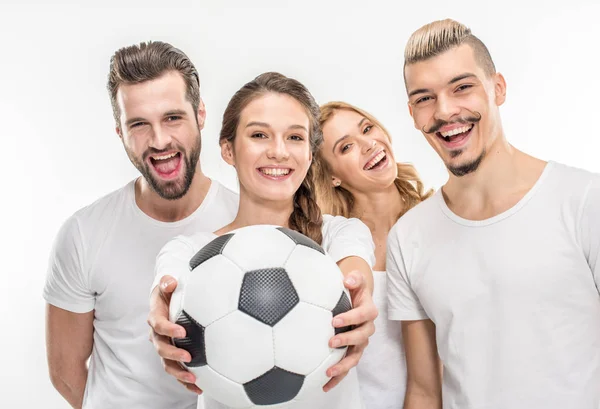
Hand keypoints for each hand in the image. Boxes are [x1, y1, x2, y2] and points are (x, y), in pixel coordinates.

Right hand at [147, 275, 201, 394]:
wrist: (166, 301)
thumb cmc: (168, 292)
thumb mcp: (166, 284)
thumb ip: (167, 282)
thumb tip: (171, 282)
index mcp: (156, 317)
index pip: (158, 324)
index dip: (168, 329)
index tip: (182, 332)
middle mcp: (157, 335)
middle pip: (161, 348)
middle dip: (173, 354)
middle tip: (188, 356)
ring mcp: (163, 347)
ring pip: (167, 363)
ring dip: (179, 372)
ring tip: (194, 378)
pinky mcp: (172, 356)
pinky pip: (176, 371)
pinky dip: (185, 381)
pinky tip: (199, 386)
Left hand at [324, 270, 377, 391]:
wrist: (356, 298)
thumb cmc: (353, 289)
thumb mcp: (355, 280)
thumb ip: (354, 278)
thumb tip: (348, 279)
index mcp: (368, 311)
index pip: (363, 315)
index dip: (351, 318)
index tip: (335, 321)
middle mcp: (367, 329)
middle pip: (361, 338)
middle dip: (347, 341)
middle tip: (331, 343)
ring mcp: (360, 343)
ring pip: (355, 356)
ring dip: (343, 365)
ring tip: (329, 372)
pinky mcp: (352, 352)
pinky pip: (347, 366)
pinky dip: (338, 377)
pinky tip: (325, 385)